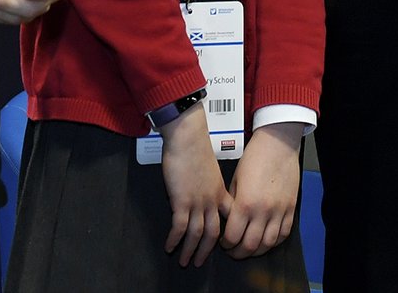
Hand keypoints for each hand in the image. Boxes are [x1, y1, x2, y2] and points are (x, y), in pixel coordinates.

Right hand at [159, 105, 229, 266]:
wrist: (187, 136)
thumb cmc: (195, 146)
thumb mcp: (208, 168)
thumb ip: (207, 183)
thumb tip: (199, 191)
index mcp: (220, 191)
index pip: (227, 218)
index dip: (225, 232)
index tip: (221, 243)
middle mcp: (212, 200)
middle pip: (213, 233)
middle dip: (206, 250)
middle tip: (199, 262)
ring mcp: (198, 201)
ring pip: (197, 234)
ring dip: (189, 250)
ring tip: (184, 261)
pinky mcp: (182, 200)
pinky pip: (179, 227)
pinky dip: (175, 240)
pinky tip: (169, 246)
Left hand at [223, 123, 302, 257]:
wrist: (277, 144)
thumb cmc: (255, 157)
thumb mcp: (235, 180)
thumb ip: (231, 204)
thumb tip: (228, 222)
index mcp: (245, 203)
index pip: (233, 236)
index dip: (225, 244)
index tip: (223, 243)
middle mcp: (263, 210)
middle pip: (250, 245)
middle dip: (238, 253)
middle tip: (233, 251)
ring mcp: (279, 211)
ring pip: (268, 244)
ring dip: (256, 251)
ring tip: (249, 249)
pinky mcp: (291, 208)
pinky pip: (284, 234)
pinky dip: (274, 242)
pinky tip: (267, 240)